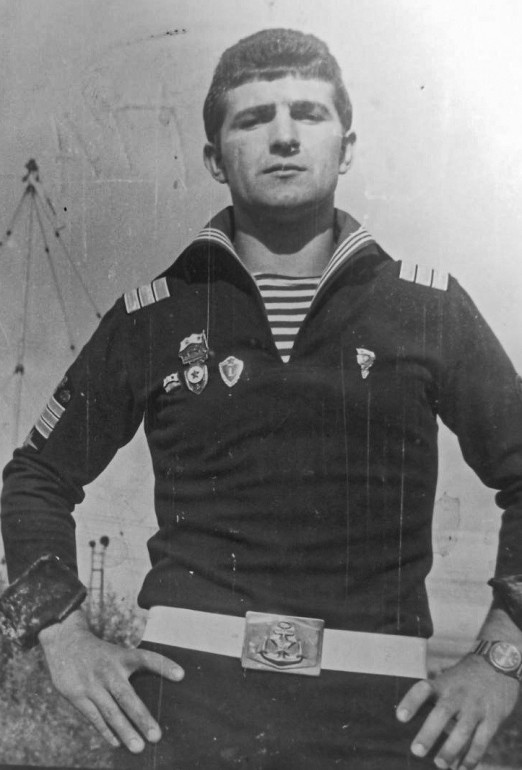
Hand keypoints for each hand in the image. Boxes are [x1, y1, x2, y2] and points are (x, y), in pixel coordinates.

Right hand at [39, 610, 183, 752]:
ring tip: (138, 747)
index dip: (163, 666)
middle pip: (127, 697)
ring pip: (110, 712)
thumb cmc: (100, 654)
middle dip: (142, 718)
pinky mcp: (76, 695)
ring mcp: (91, 684)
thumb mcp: (117, 654)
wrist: (64, 642)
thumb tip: (155, 694)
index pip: (146, 659)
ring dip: (125, 731)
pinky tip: (118, 743)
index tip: (181, 675)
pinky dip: (106, 731)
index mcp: (121, 657)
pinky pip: (94, 718)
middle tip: (157, 736)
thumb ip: (133, 670)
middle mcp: (108, 670)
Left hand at [396, 654, 518, 768]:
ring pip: (462, 730)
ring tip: (439, 763)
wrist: (497, 666)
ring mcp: (475, 707)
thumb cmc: (464, 679)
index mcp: (442, 684)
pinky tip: (462, 767)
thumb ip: (432, 696)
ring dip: (450, 749)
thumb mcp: (447, 678)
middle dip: (429, 733)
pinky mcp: (492, 719)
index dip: (412, 702)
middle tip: (417, 750)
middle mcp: (457, 695)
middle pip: (442, 713)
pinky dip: (472, 756)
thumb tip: (408, 717)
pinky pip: (481, 741)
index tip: (401, 717)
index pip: (423, 690)